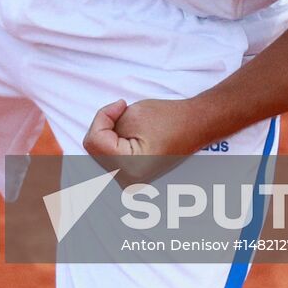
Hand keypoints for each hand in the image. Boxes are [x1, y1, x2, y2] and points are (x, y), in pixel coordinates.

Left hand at [82, 98, 203, 184]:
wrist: (195, 126)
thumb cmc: (168, 118)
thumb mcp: (128, 114)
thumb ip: (104, 126)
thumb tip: (92, 139)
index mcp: (130, 168)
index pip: (94, 140)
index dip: (103, 117)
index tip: (121, 104)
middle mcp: (129, 182)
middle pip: (95, 149)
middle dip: (105, 127)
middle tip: (125, 113)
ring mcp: (131, 183)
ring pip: (100, 153)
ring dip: (110, 134)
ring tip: (133, 127)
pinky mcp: (132, 178)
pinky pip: (109, 157)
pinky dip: (114, 142)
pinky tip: (131, 136)